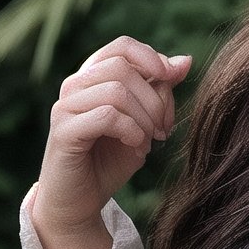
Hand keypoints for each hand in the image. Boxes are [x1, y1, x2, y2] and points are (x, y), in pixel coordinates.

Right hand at [33, 35, 191, 239]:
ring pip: (116, 91)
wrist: (80, 201)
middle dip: (155, 99)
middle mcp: (74, 85)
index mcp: (93, 77)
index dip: (152, 59)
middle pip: (123, 67)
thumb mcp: (145, 122)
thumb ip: (160, 91)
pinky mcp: (63, 132)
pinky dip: (131, 131)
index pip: (122, 46)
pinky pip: (106, 116)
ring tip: (148, 140)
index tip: (172, 85)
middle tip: (164, 129)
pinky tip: (136, 147)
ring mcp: (65, 107)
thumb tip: (185, 61)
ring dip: (144, 118)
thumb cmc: (110, 160)